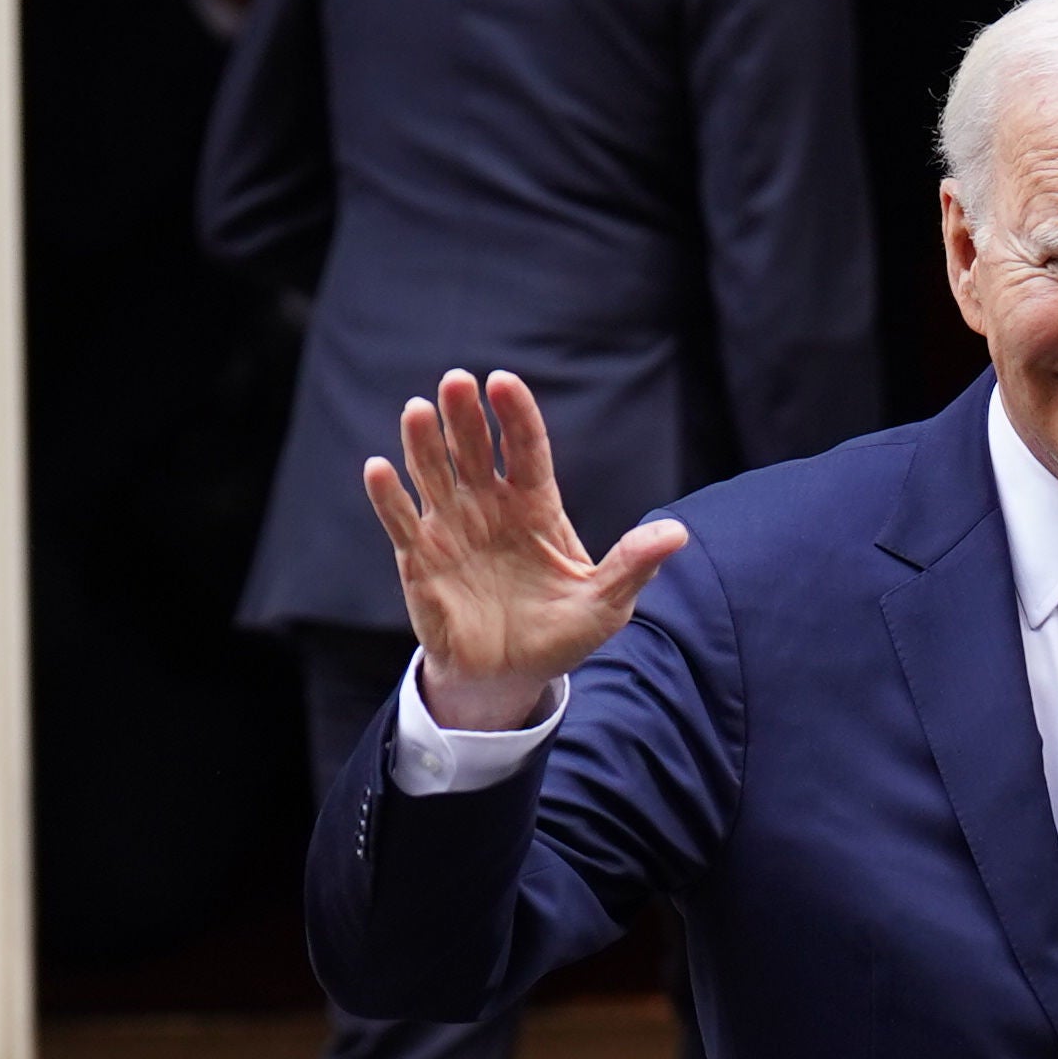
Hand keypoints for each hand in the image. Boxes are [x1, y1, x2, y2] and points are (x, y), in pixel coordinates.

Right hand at [362, 369, 688, 730]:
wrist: (510, 677)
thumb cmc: (560, 634)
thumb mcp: (606, 603)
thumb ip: (633, 564)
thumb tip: (678, 533)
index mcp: (535, 505)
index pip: (525, 449)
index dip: (515, 416)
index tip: (504, 383)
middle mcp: (490, 505)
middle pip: (474, 449)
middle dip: (465, 415)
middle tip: (457, 381)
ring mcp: (452, 527)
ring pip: (433, 473)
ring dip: (423, 442)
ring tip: (416, 410)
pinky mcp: (420, 557)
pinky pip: (401, 521)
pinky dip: (388, 496)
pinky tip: (379, 469)